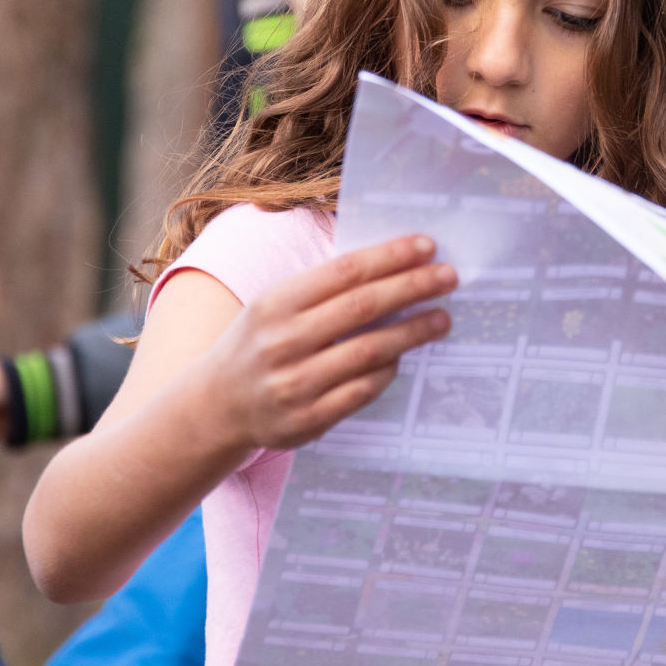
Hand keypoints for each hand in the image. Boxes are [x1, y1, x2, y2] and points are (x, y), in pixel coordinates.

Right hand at [193, 234, 454, 453]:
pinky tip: (404, 356)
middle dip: (413, 287)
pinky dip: (388, 371)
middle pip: (363, 307)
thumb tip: (393, 265)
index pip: (345, 271)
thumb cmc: (260, 341)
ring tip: (441, 318)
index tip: (427, 245)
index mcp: (276, 302)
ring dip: (412, 332)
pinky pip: (363, 390)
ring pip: (369, 351)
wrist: (216, 405)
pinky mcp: (307, 419)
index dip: (390, 256)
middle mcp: (282, 341)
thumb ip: (324, 288)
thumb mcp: (275, 304)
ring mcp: (294, 383)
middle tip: (449, 277)